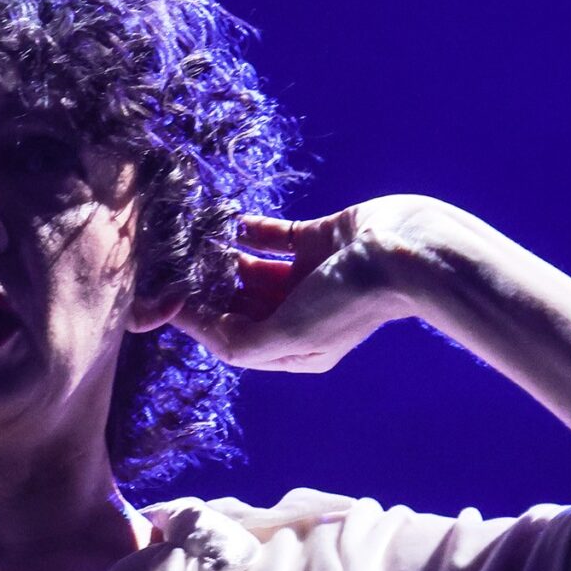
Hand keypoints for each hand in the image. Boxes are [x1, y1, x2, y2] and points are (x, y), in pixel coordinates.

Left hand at [174, 195, 449, 372]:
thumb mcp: (288, 335)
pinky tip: (223, 221)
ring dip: (223, 259)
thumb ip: (240, 342)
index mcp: (296, 349)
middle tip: (171, 268)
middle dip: (208, 291)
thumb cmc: (349, 301)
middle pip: (240, 306)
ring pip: (252, 270)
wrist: (406, 252)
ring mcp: (310, 277)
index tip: (164, 301)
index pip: (234, 340)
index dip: (199, 323)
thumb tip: (195, 327)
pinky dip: (248, 230)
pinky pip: (272, 237)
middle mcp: (301, 315)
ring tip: (191, 244)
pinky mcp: (318, 241)